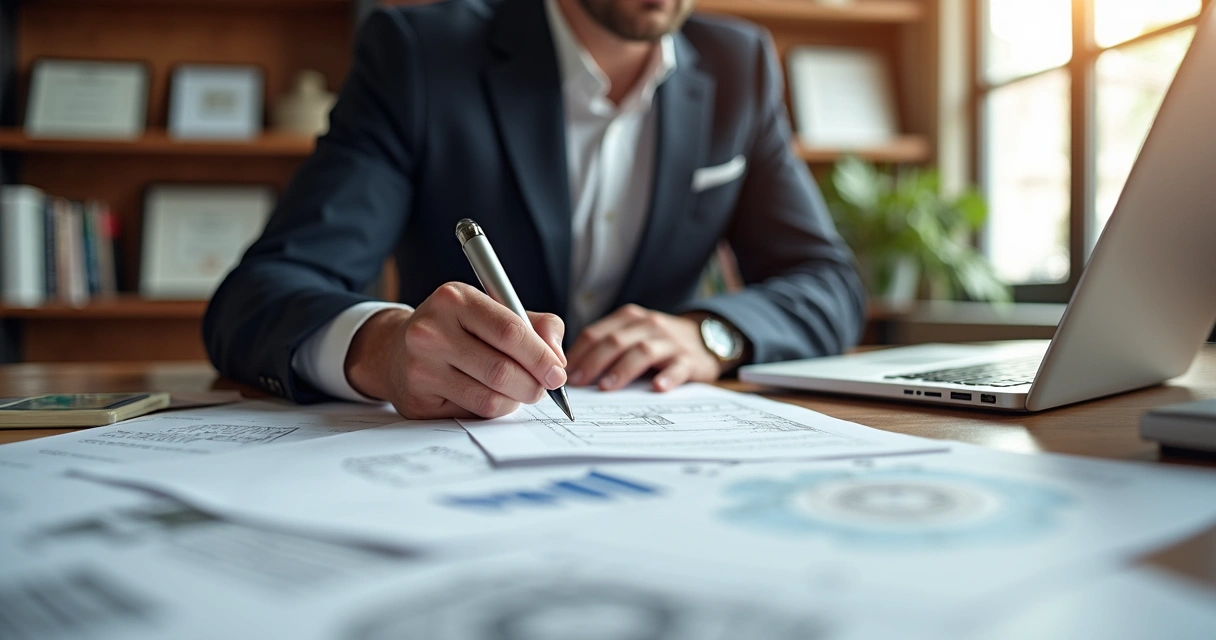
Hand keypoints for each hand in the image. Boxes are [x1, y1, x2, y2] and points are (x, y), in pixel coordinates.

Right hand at [344, 282, 566, 418]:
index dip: (541, 356)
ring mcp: (420, 367)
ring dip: (515, 400)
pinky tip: (490, 396)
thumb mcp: (495, 311)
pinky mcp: (417, 399)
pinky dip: (493, 409)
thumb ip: (536, 326)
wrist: (397, 349)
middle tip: (543, 388)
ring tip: (518, 391)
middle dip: (533, 385)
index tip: (557, 372)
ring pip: (490, 397)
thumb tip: (558, 358)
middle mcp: (431, 330)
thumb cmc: (458, 329)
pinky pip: (472, 413)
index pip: (510, 331)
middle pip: (502, 369)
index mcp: (455, 299)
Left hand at [565, 304, 721, 391]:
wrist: (706, 338)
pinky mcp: (690, 359)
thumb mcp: (632, 335)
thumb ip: (606, 348)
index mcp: (629, 318)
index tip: (563, 373)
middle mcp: (648, 325)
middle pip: (615, 341)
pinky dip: (667, 376)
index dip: (577, 353)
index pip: (596, 333)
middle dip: (593, 362)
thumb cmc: (658, 342)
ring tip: (607, 387)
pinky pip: (677, 367)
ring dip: (622, 369)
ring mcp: (670, 342)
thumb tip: (571, 373)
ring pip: (643, 351)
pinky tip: (657, 387)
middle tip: (578, 383)